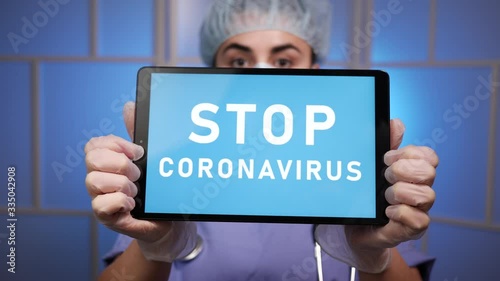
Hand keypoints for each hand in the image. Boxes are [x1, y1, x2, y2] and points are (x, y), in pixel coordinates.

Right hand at [85, 102, 197, 261]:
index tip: (138, 152)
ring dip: (123, 185)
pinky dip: (121, 202)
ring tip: (137, 191)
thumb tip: (129, 105)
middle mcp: (97, 178)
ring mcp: (98, 197)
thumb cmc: (153, 187)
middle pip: (92, 159)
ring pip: (94, 181)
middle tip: (138, 174)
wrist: (165, 218)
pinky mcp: (105, 216)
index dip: (117, 145)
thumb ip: (137, 133)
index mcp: (105, 162)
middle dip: (120, 164)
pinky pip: (102, 204)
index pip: (94, 144)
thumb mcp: (148, 159)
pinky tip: (134, 205)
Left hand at [315, 119, 437, 272]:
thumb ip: (384, 145)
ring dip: (399, 193)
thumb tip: (396, 123)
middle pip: (430, 172)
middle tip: (385, 176)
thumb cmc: (367, 197)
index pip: (429, 156)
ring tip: (384, 197)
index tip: (386, 158)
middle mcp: (420, 189)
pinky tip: (386, 212)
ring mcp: (418, 210)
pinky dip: (400, 214)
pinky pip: (419, 220)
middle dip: (403, 170)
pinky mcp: (412, 229)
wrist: (357, 227)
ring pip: (426, 195)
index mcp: (413, 173)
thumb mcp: (372, 168)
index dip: (409, 153)